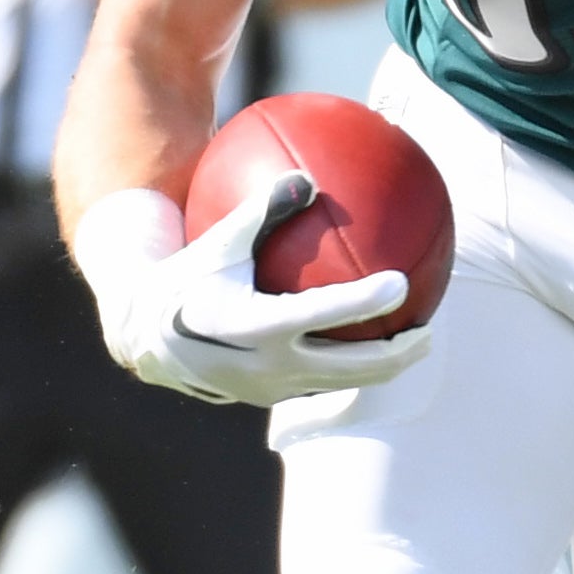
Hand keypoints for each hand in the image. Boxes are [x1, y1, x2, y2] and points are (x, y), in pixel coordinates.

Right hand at [75, 174, 430, 405]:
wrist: (144, 335)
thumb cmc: (185, 276)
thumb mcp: (218, 241)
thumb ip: (261, 209)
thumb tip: (306, 174)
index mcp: (252, 326)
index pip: (322, 315)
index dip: (365, 302)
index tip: (403, 283)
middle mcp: (266, 366)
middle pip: (350, 369)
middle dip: (397, 354)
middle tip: (428, 331)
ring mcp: (270, 390)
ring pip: (342, 385)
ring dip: (382, 369)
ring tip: (415, 345)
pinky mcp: (270, 399)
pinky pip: (324, 385)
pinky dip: (353, 370)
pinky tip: (373, 347)